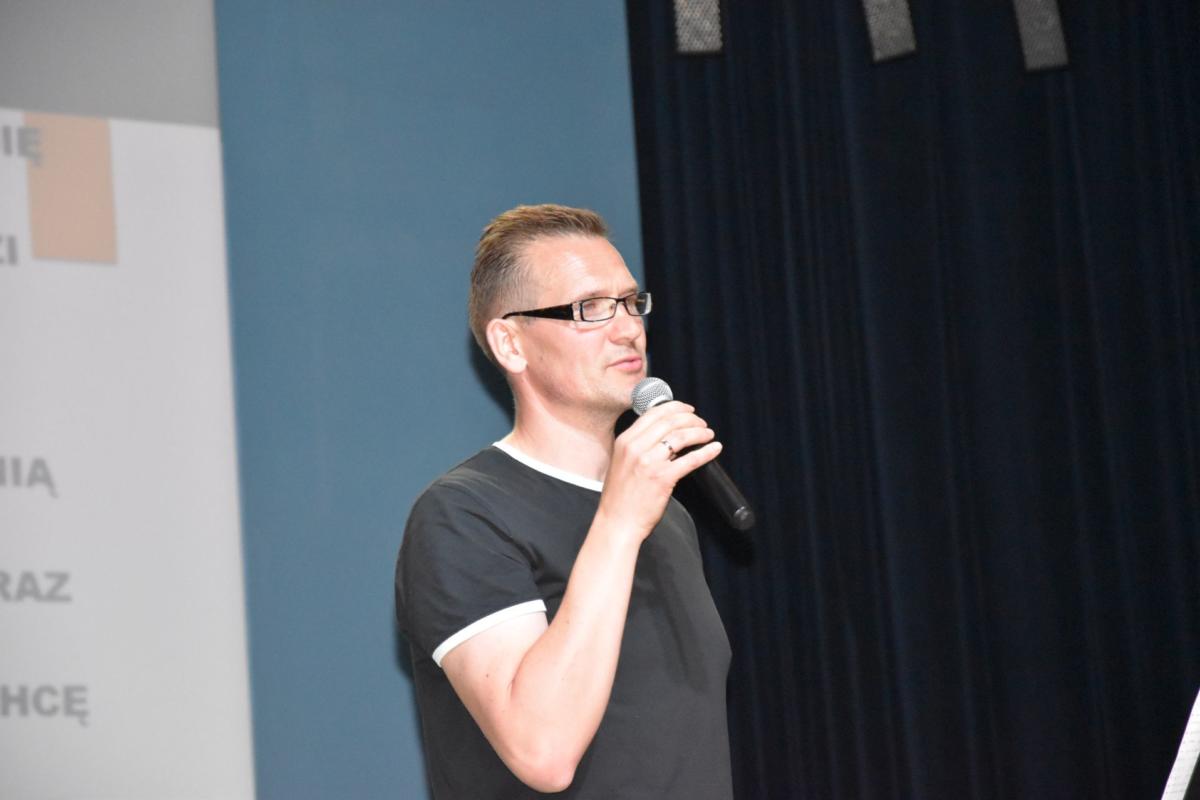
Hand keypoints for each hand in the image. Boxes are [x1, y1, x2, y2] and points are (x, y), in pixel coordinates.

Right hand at [596, 400, 722, 540]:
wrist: (617, 523)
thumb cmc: (619, 498)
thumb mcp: (622, 463)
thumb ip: (638, 447)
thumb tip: (664, 438)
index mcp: (624, 441)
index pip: (654, 413)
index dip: (675, 408)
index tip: (688, 410)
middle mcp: (635, 447)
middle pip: (670, 421)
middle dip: (691, 419)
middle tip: (701, 423)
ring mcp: (649, 462)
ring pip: (681, 436)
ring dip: (699, 432)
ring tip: (708, 434)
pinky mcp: (662, 478)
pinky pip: (690, 459)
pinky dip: (706, 452)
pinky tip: (715, 449)